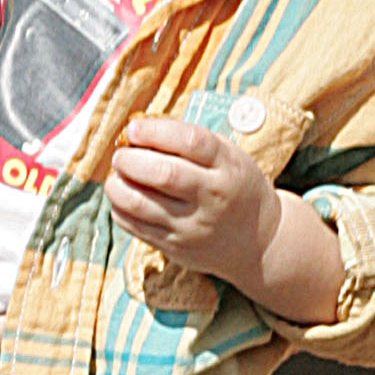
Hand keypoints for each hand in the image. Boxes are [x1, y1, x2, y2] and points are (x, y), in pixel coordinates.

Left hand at [106, 111, 341, 323]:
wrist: (257, 241)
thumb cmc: (234, 186)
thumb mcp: (228, 157)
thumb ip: (189, 142)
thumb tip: (137, 130)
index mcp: (228, 166)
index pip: (191, 141)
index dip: (156, 131)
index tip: (133, 128)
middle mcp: (212, 196)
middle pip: (164, 174)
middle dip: (131, 160)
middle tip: (120, 155)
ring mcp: (193, 225)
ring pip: (141, 204)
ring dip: (118, 186)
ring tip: (116, 176)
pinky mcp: (176, 246)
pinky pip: (135, 227)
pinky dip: (119, 208)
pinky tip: (121, 197)